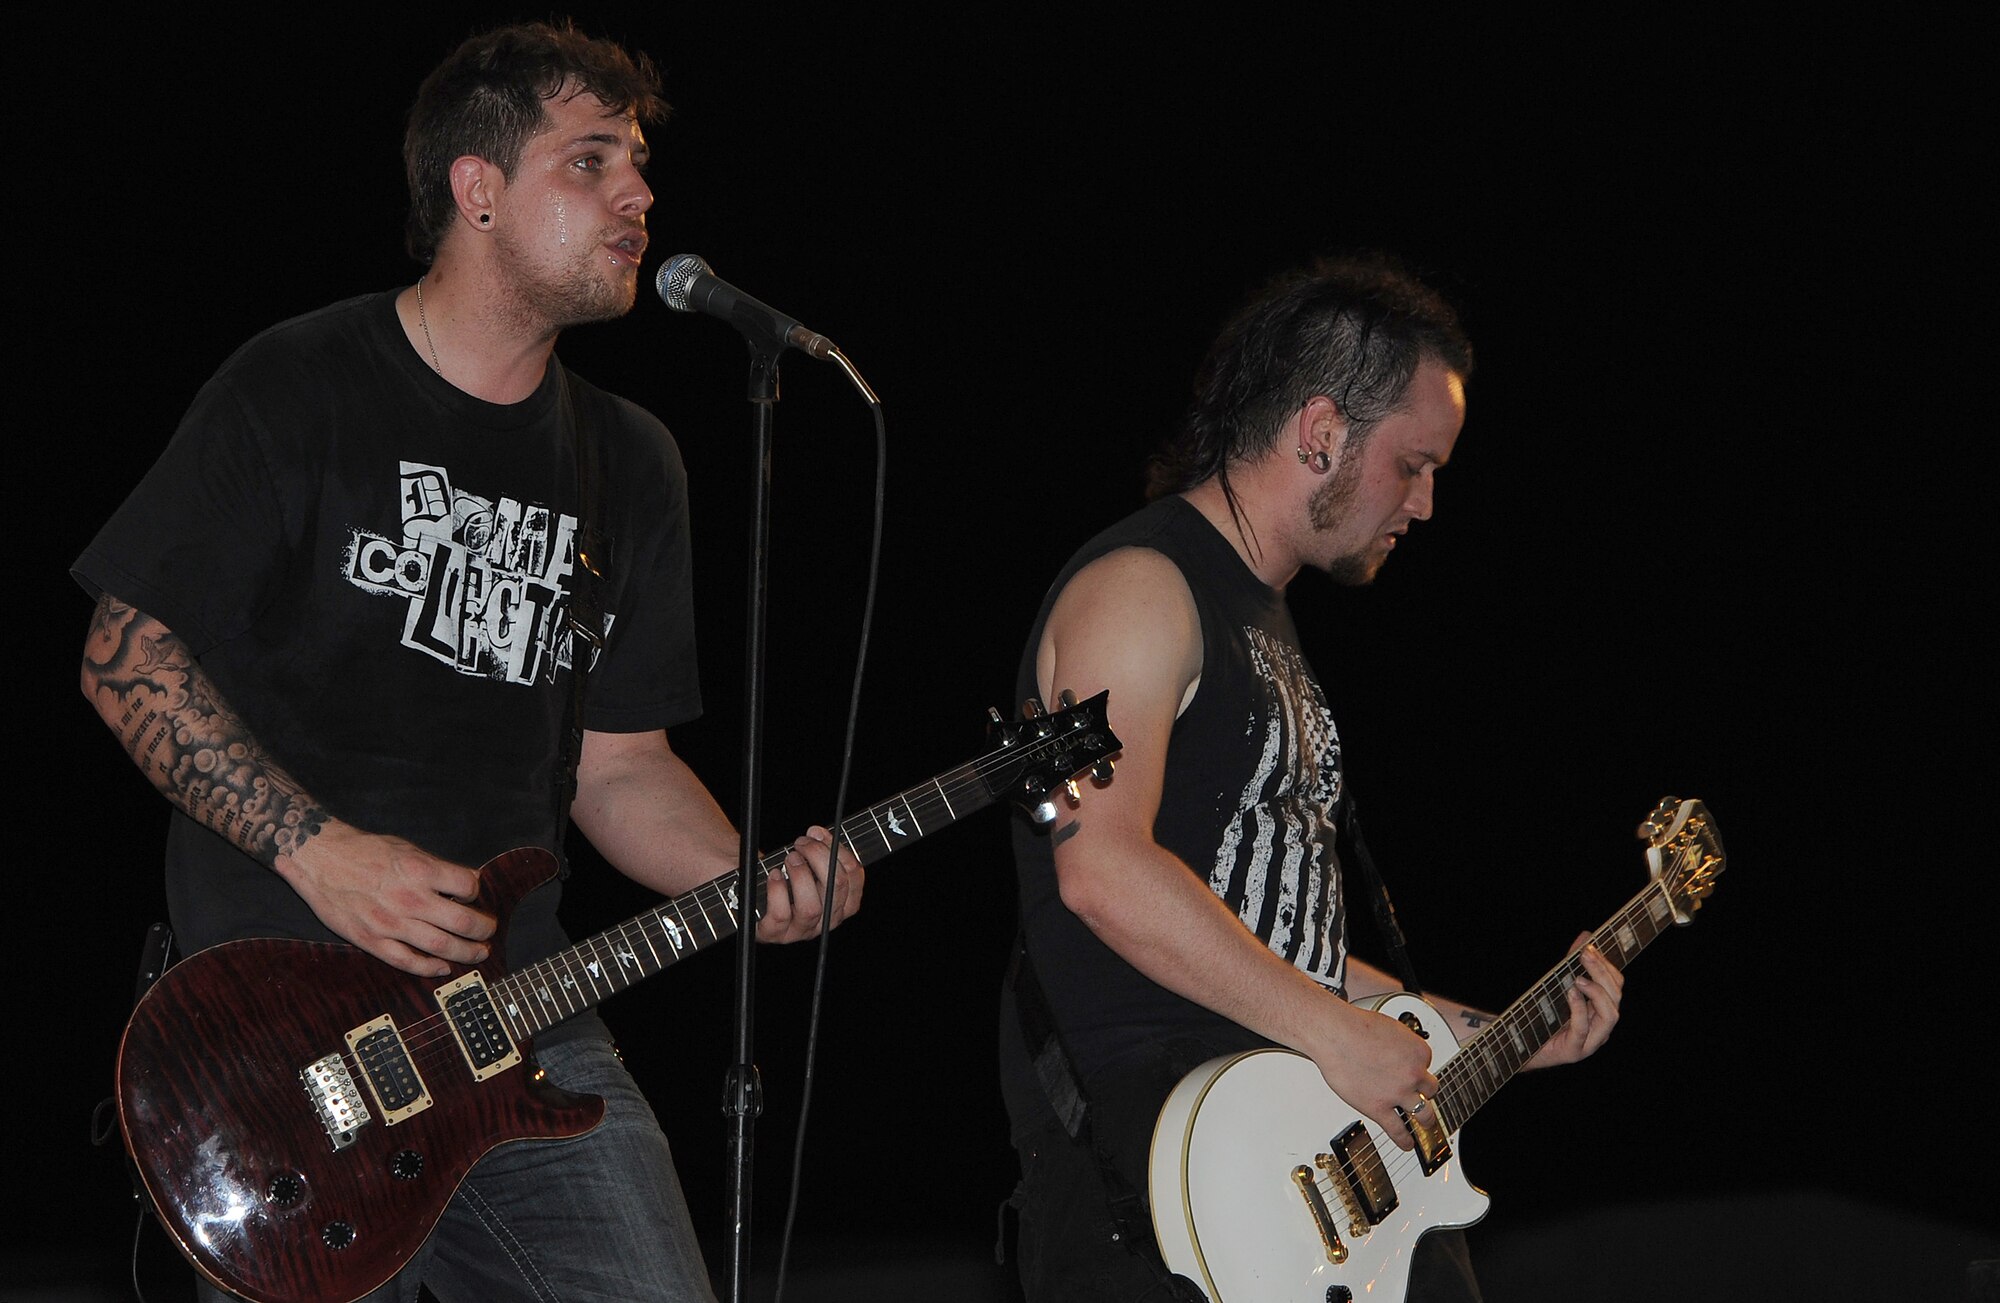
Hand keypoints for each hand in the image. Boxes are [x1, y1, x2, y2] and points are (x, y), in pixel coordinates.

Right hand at [275, 820, 495, 976]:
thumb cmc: (363, 850)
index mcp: (420, 871)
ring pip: (442, 946)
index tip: (472, 896)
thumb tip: (469, 879)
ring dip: (467, 952)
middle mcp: (410, 899)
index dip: (475, 892)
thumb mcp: (406, 848)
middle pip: (463, 922)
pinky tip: (443, 968)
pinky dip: (430, 967)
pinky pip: (408, 961)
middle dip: (484, 930)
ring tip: (478, 953)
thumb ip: (437, 867)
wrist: (320, 859)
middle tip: (489, 932)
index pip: (468, 886)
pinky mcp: (372, 940)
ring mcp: (391, 923)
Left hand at [755, 825, 863, 942]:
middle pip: (836, 888)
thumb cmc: (783, 881)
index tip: (819, 834)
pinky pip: (781, 915)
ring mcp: (800, 930)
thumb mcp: (808, 867)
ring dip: (800, 875)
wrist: (751, 898)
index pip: (854, 878)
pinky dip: (778, 891)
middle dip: (819, 856)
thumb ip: (819, 851)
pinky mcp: (774, 933)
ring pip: (811, 907)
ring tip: (789, 858)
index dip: (839, 850)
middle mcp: (825, 921)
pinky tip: (774, 875)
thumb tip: (817, 834)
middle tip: (802, 843)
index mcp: (840, 904)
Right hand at [1312, 1002, 1439, 1150]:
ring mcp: (1398, 1093)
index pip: (1426, 1063)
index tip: (1408, 1068)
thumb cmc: (1355, 1027)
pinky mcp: (1379, 1108)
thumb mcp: (1389, 1028)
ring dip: (1426, 1120)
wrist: (1335, 1035)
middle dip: (1426, 1092)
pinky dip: (1404, 1140)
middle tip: (1423, 1096)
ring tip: (1424, 1123)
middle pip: (1430, 1089)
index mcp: (1418, 1052)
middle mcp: (1412, 1073)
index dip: (1415, 1066)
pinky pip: (1398, 1130)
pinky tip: (1407, 1144)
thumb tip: (1397, 1052)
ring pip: (1423, 1113)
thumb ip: (1399, 1044)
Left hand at [1527, 933, 1622, 1067]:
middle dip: (1602, 973)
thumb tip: (1586, 935)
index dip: (1607, 965)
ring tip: (1578, 978)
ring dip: (1597, 992)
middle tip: (1586, 954)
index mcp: (1601, 1010)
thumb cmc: (1544, 1016)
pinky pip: (1583, 1030)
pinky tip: (1570, 994)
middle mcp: (1601, 1027)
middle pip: (1616, 997)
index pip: (1616, 985)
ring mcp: (1591, 1041)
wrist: (1521, 1046)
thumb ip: (1571, 963)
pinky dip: (1579, 1010)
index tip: (1591, 946)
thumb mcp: (1559, 985)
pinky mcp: (1574, 1051)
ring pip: (1610, 1016)